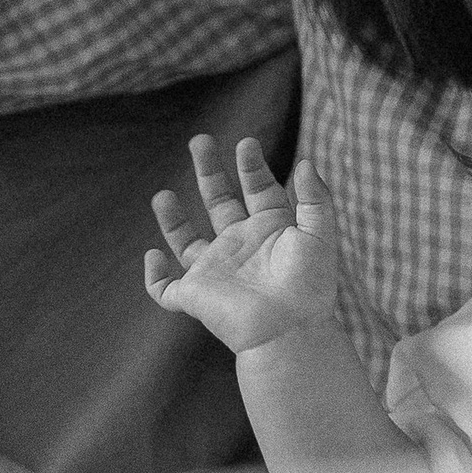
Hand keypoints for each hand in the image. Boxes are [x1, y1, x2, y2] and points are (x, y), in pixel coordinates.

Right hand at [145, 134, 339, 351]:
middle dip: (209, 172)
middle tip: (199, 141)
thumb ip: (316, 199)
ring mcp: (215, 272)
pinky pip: (164, 290)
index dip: (252, 167)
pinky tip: (152, 255)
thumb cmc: (308, 287)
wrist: (288, 331)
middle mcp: (240, 247)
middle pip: (219, 203)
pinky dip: (153, 276)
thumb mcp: (319, 235)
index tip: (246, 143)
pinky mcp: (194, 297)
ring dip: (173, 219)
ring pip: (187, 242)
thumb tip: (305, 162)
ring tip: (162, 194)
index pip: (258, 191)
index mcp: (270, 232)